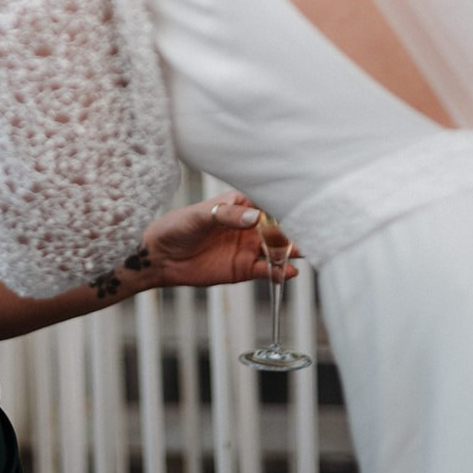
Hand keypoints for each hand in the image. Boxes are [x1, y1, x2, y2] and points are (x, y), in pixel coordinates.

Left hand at [142, 193, 297, 288]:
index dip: (284, 201)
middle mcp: (249, 226)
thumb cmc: (177, 227)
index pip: (267, 200)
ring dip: (291, 251)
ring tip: (304, 251)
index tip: (301, 201)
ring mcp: (248, 248)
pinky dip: (279, 272)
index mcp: (239, 205)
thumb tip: (254, 217)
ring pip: (276, 249)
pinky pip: (266, 271)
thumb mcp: (199, 216)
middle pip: (278, 226)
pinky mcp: (243, 269)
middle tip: (311, 230)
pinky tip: (288, 272)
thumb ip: (226, 216)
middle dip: (295, 228)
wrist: (161, 257)